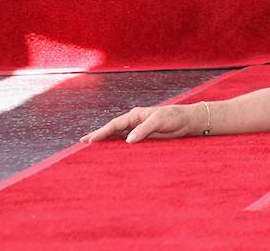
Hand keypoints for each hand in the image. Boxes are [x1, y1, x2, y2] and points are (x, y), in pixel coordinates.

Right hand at [80, 102, 206, 143]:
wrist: (187, 121)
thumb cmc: (174, 118)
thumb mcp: (160, 121)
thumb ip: (144, 129)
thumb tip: (128, 140)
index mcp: (135, 115)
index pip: (115, 124)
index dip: (101, 132)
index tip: (88, 140)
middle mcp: (134, 122)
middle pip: (112, 130)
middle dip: (98, 136)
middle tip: (81, 145)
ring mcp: (138, 130)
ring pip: (118, 137)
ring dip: (106, 142)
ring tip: (91, 151)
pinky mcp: (143, 138)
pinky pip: (127, 143)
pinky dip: (117, 147)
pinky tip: (111, 154)